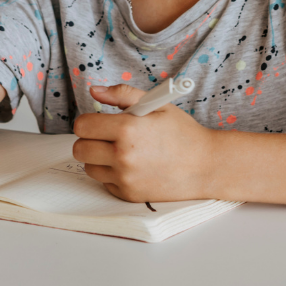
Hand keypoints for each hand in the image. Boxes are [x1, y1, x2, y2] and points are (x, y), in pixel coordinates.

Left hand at [72, 84, 220, 203]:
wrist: (205, 166)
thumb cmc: (182, 132)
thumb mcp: (155, 103)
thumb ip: (122, 94)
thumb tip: (95, 90)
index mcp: (127, 129)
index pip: (82, 126)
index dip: (88, 121)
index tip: (97, 121)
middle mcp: (123, 156)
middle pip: (80, 149)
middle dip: (89, 140)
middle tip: (105, 136)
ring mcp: (125, 179)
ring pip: (89, 167)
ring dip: (98, 158)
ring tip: (119, 150)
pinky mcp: (129, 195)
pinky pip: (104, 182)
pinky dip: (111, 174)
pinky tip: (130, 166)